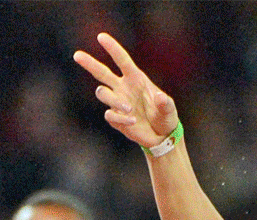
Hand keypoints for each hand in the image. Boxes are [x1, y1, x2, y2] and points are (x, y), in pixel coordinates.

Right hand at [72, 33, 178, 147]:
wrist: (162, 136)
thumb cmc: (165, 117)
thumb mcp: (169, 110)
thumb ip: (166, 103)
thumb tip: (160, 97)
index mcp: (136, 79)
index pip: (122, 61)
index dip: (113, 49)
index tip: (101, 37)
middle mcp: (123, 88)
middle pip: (102, 73)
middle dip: (90, 64)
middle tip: (77, 55)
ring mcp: (118, 102)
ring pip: (103, 93)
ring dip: (114, 100)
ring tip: (130, 108)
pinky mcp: (116, 118)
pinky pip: (110, 115)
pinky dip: (120, 118)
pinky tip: (133, 121)